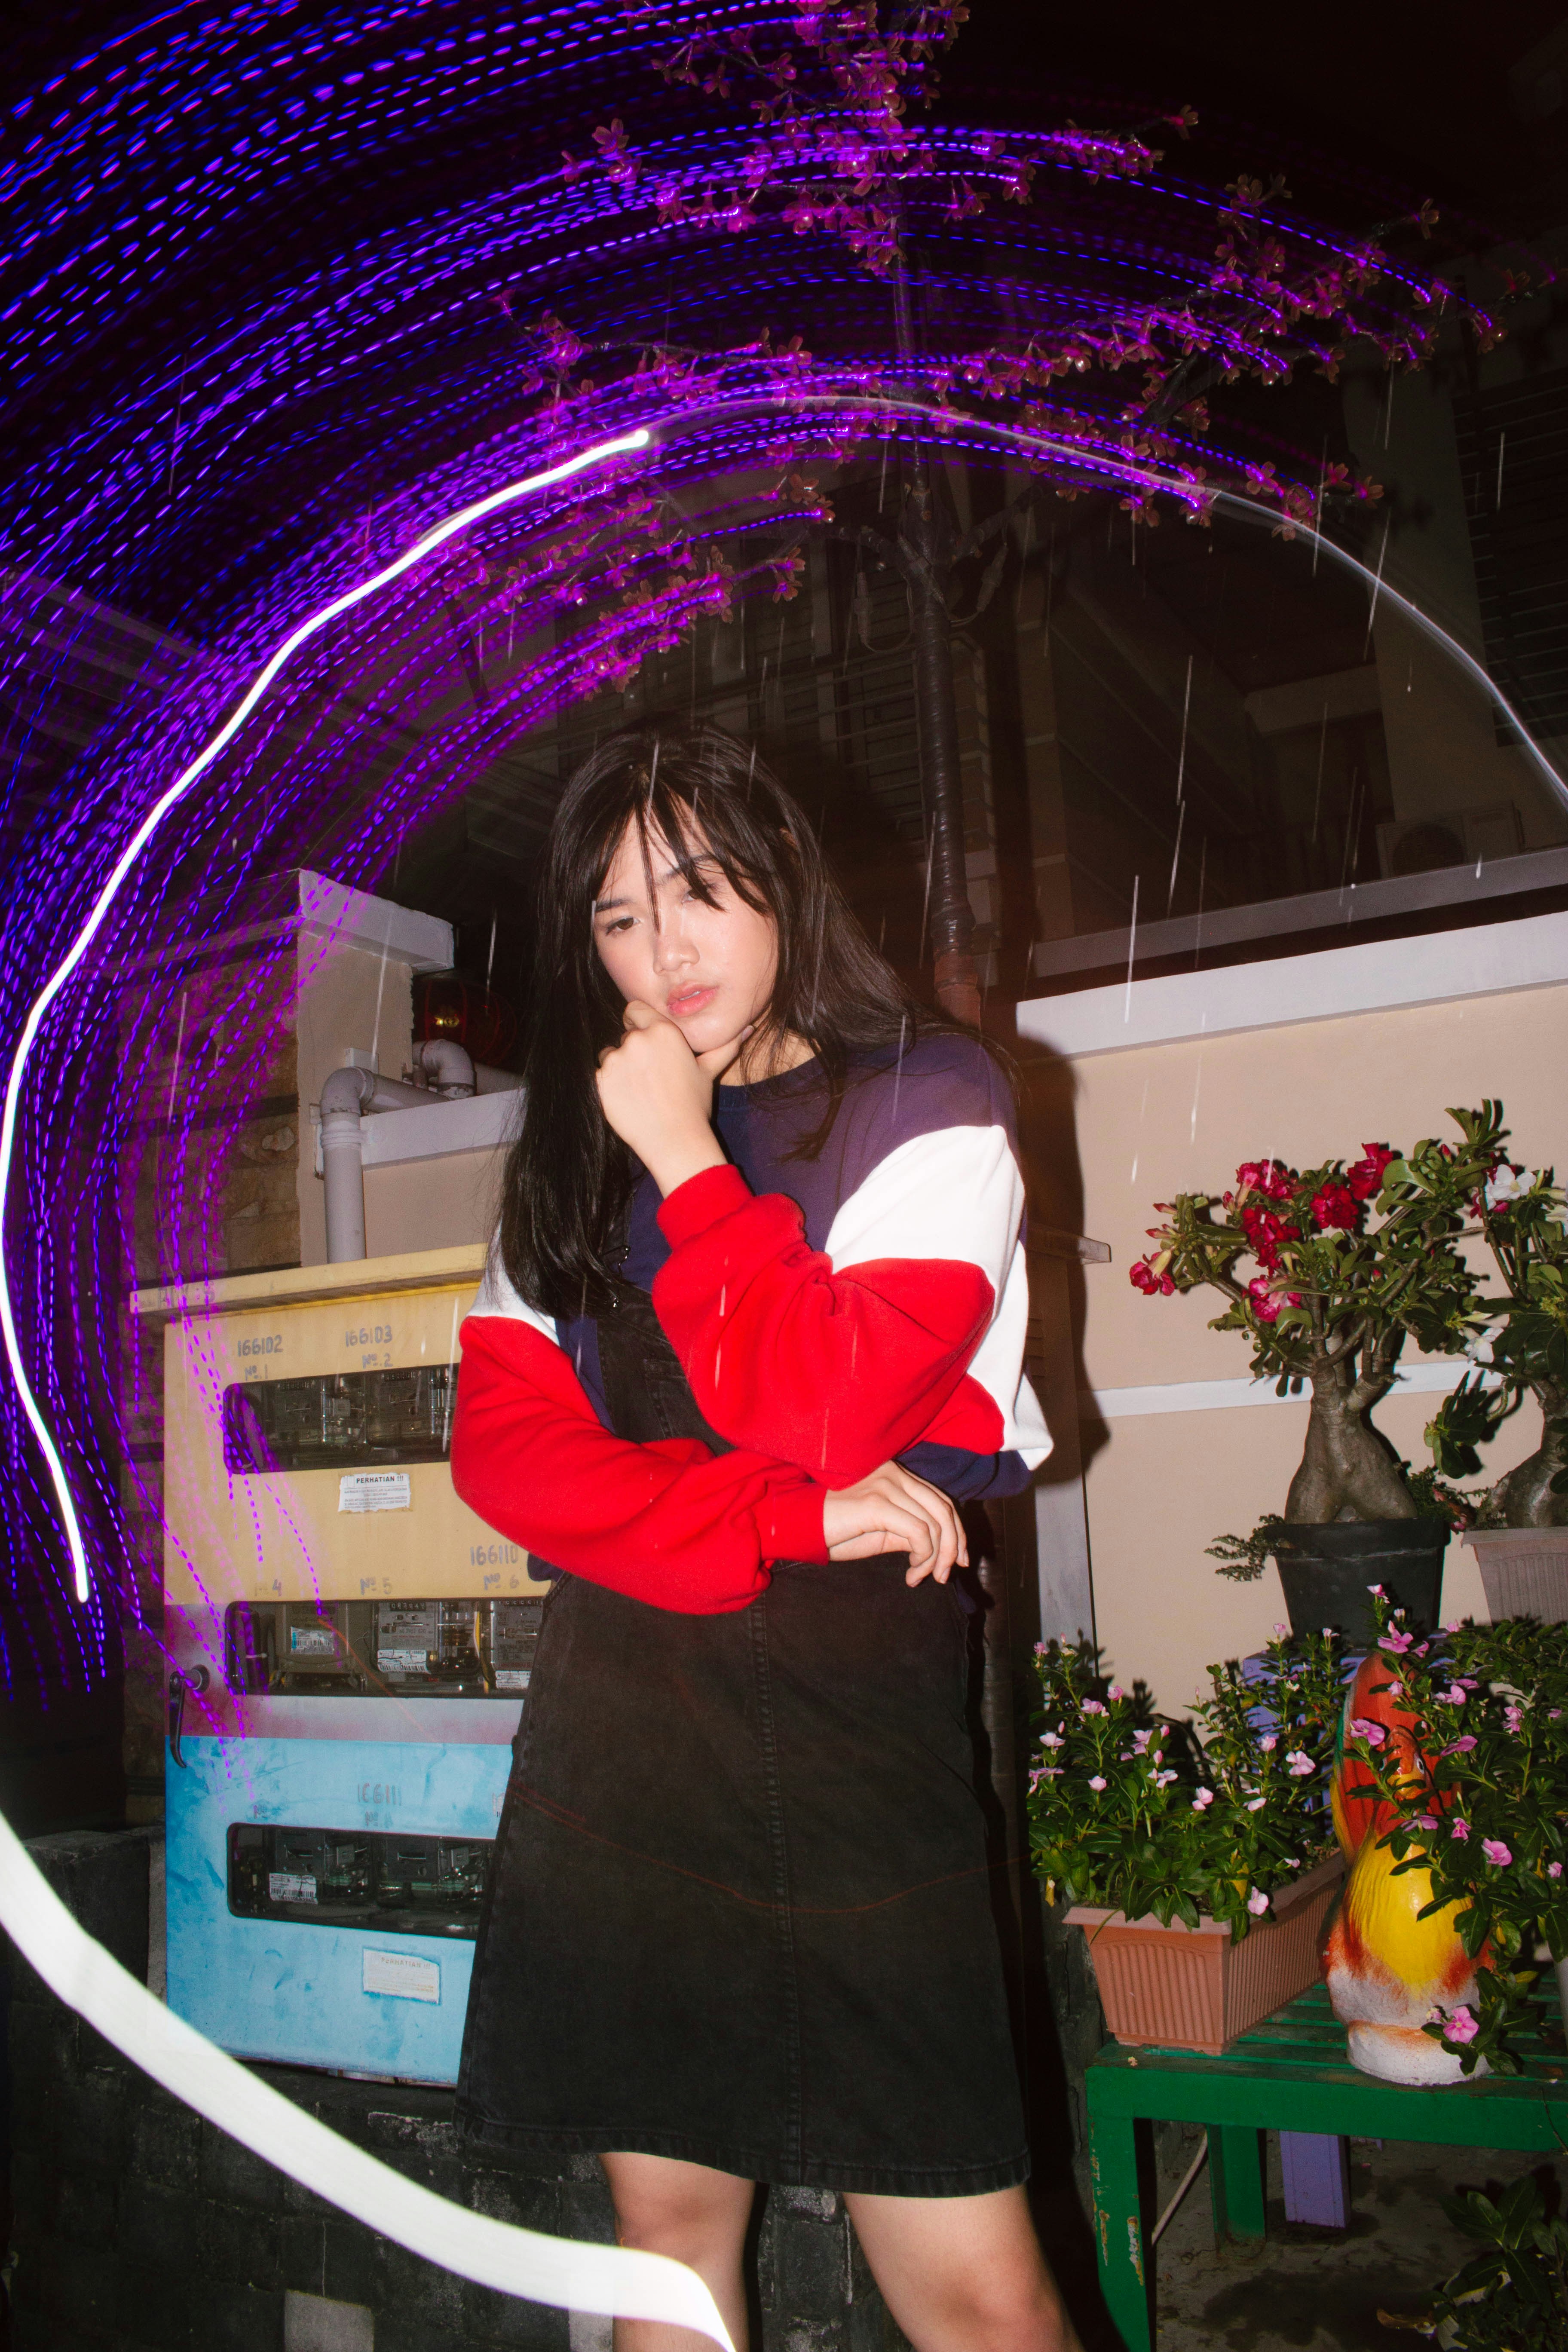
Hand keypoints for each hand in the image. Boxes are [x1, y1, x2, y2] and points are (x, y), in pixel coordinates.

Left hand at [595, 1001, 746, 1195]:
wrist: (675, 1140)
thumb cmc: (694, 1105)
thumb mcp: (709, 1072)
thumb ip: (725, 1046)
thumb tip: (748, 1028)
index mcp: (663, 1031)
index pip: (634, 1009)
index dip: (637, 1022)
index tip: (645, 1041)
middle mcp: (637, 1039)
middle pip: (626, 1035)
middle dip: (634, 1051)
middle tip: (651, 1076)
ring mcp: (616, 1059)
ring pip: (611, 1055)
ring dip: (621, 1067)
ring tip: (641, 1090)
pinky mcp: (601, 1079)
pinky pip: (601, 1074)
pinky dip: (611, 1084)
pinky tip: (630, 1099)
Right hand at [821, 1462, 967, 1586]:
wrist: (801, 1527)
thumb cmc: (837, 1531)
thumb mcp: (882, 1532)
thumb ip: (910, 1531)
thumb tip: (940, 1547)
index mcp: (897, 1475)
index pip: (941, 1500)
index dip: (957, 1532)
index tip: (959, 1560)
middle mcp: (895, 1473)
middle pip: (944, 1510)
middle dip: (953, 1547)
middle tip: (945, 1576)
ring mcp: (886, 1485)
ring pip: (934, 1524)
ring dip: (935, 1559)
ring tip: (920, 1578)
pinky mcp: (877, 1504)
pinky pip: (918, 1533)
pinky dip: (923, 1558)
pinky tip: (910, 1573)